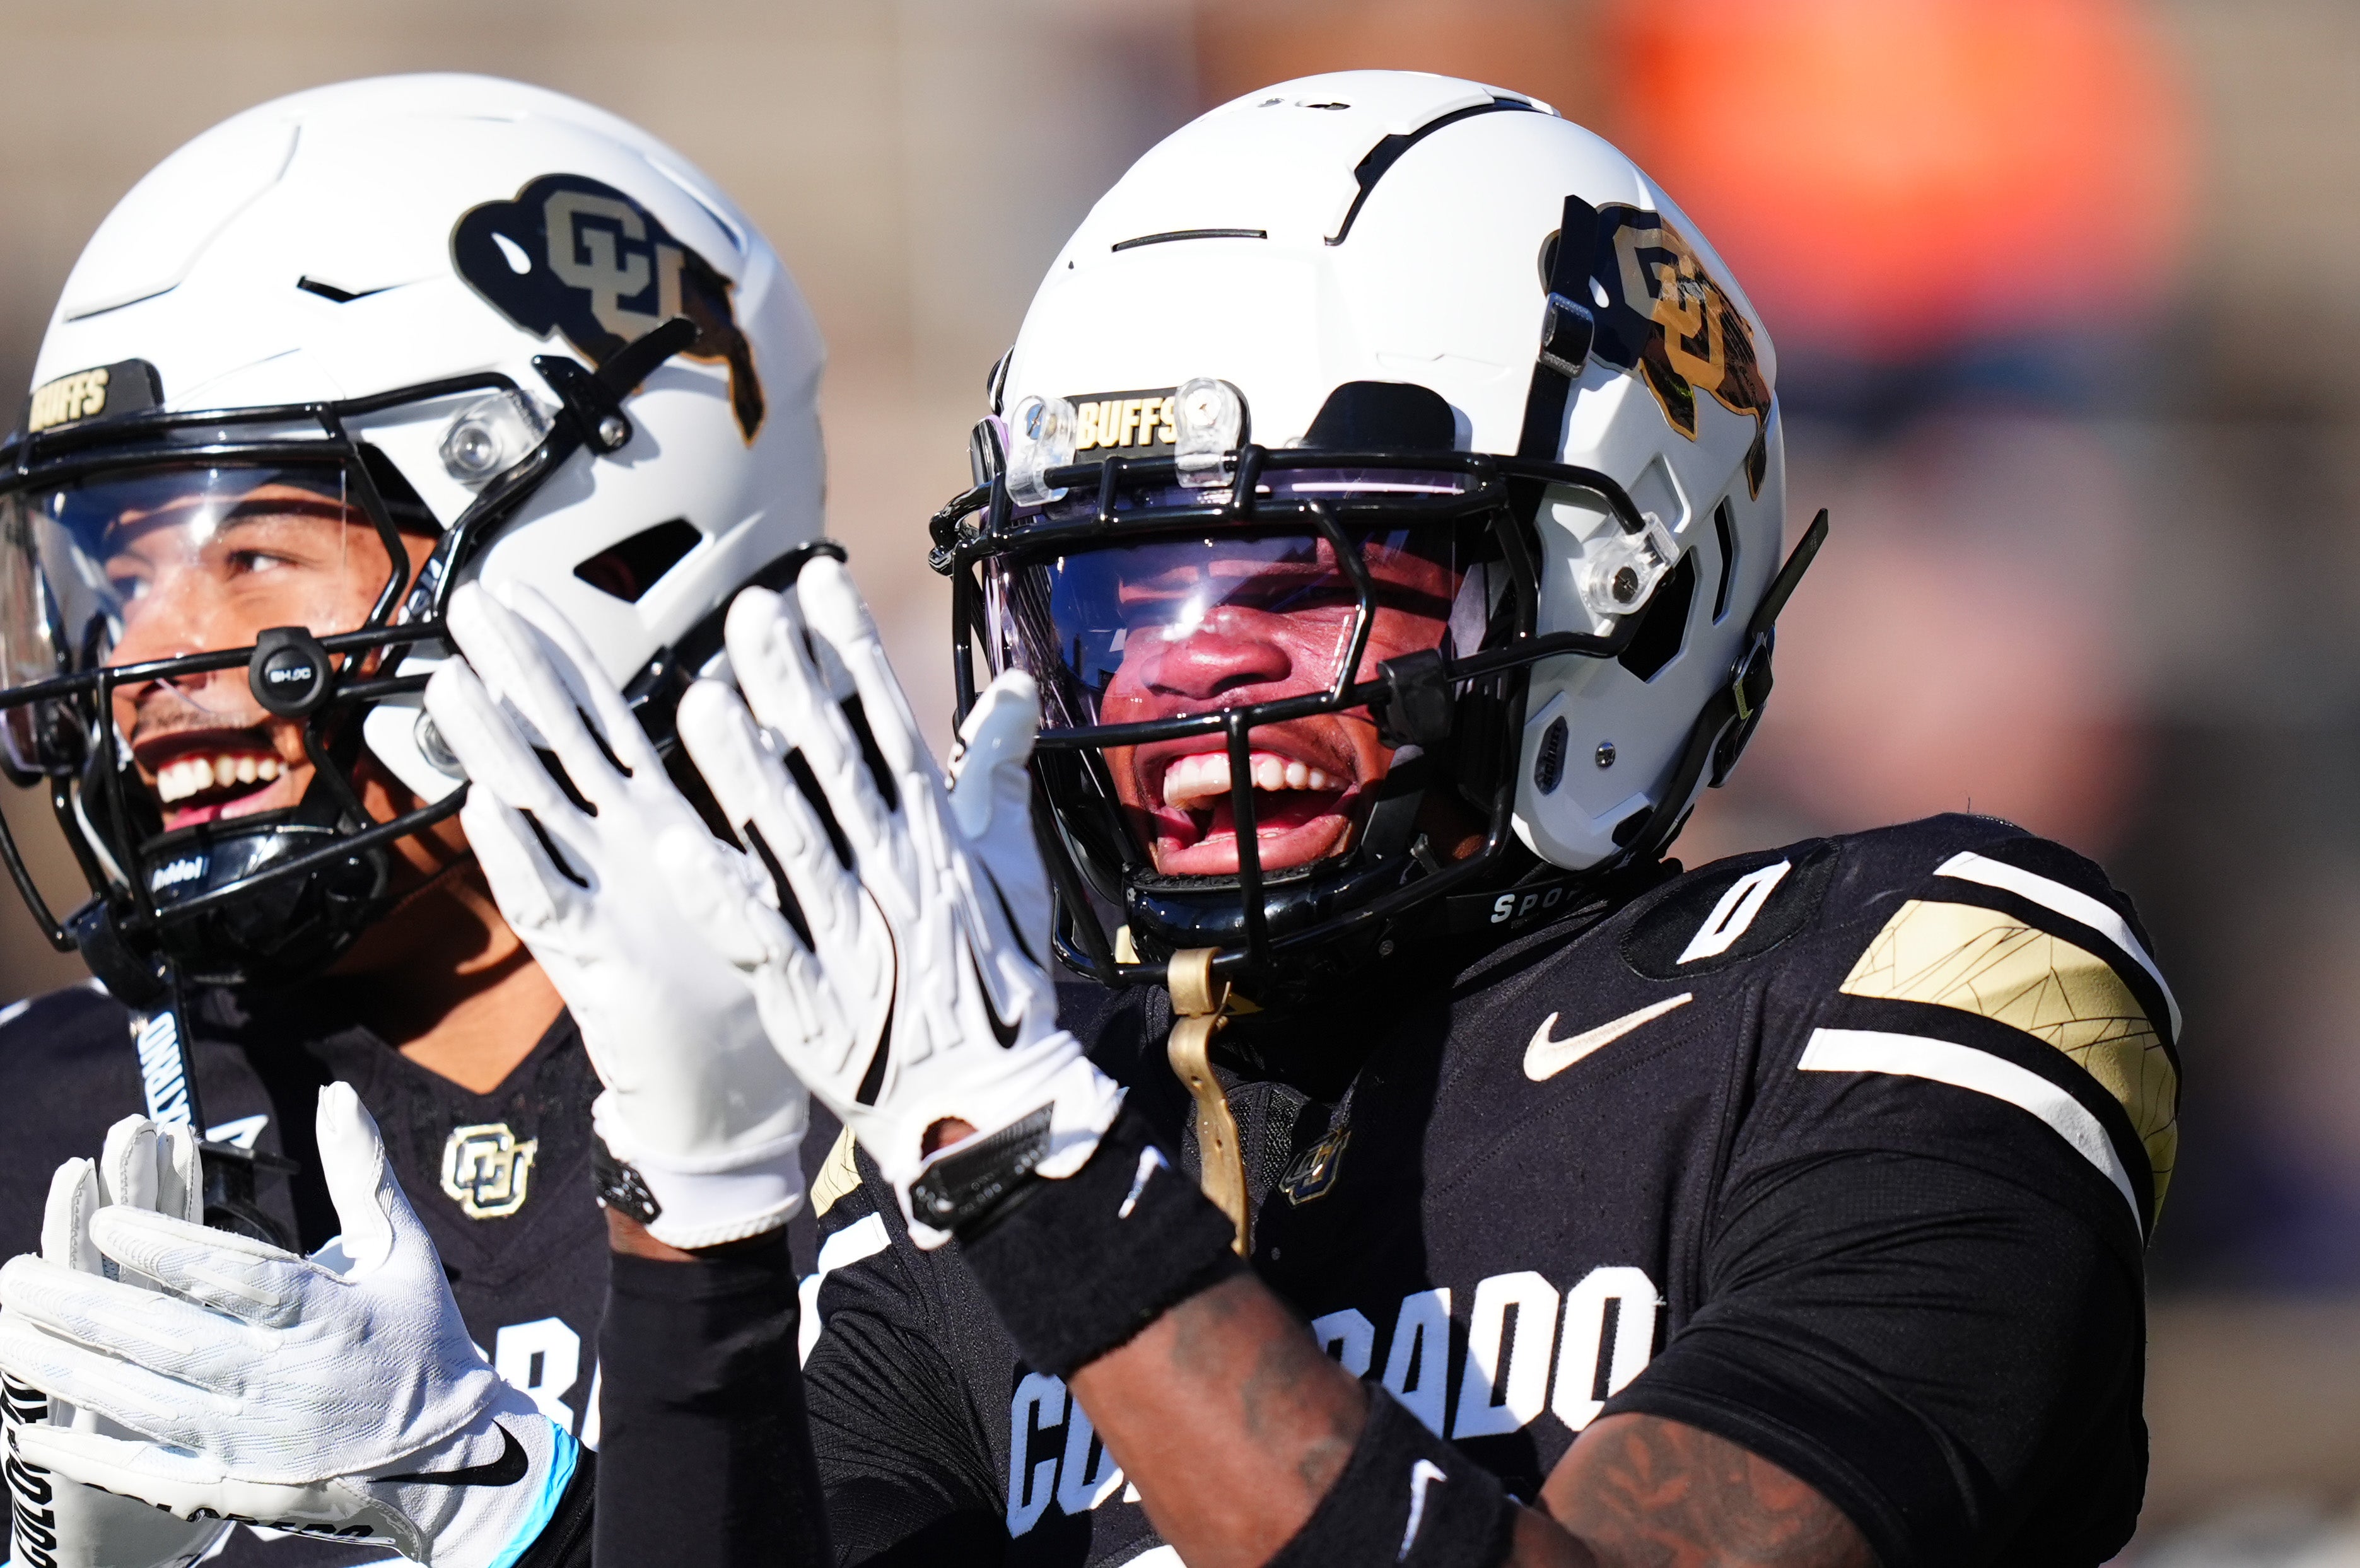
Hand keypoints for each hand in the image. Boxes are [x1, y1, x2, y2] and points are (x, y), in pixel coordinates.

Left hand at [0, 1084, 577, 1567]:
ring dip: (67, 1368)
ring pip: (143, 1402)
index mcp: (332, 1317)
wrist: (450, 1461)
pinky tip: (28, 1432)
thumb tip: (334, 1092)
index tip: (106, 1220)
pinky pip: (146, 1472)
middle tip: (16, 1272)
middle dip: (87, 1305)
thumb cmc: (422, 1339)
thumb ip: (361, 1172)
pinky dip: (84, 1454)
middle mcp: (289, 1382)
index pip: (239, 1278)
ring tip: (4, 1329)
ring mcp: (257, 1442)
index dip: (170, 1249)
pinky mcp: (234, 1486)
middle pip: (172, 1340)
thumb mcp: (404, 1251)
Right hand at [426, 579, 809, 1248]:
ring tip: (452, 685)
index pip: (600, 720)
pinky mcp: (596, 964)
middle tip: (463, 606)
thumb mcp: (749, 872)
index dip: (561, 655)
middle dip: (509, 674)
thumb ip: (743, 798)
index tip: (521, 594)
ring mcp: (598, 902)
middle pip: (552, 745)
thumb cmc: (738, 986)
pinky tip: (484, 807)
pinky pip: (549, 899)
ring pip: (535, 812)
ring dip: (493, 749)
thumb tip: (767, 713)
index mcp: (655, 824)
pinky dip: (518, 854)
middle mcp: (615, 853)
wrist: (730, 1099)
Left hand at [663, 557, 1121, 1245]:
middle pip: (832, 768)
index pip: (888, 727)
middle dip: (791, 687)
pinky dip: (720, 898)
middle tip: (748, 611)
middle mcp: (891, 871)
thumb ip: (998, 771)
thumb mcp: (1010, 866)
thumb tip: (1011, 688)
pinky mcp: (810, 995)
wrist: (986, 1099)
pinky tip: (675, 850)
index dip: (851, 654)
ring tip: (701, 702)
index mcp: (932, 837)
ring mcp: (850, 933)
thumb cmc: (993, 979)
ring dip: (744, 776)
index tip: (818, 584)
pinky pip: (759, 939)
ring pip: (790, 841)